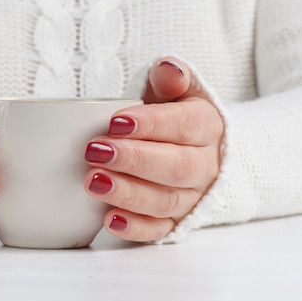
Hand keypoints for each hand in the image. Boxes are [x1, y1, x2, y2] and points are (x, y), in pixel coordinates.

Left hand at [84, 57, 223, 241]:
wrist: (201, 151)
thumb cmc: (176, 116)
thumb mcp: (176, 91)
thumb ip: (171, 78)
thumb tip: (169, 69)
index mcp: (207, 126)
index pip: (184, 125)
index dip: (151, 124)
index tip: (115, 122)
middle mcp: (206, 165)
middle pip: (176, 167)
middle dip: (134, 160)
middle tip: (95, 152)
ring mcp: (194, 197)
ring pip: (166, 201)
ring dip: (128, 193)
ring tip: (94, 182)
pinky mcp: (178, 222)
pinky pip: (160, 231)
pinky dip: (136, 229)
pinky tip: (110, 220)